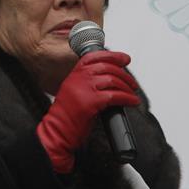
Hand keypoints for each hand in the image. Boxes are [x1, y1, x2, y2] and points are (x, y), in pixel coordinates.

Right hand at [36, 50, 139, 172]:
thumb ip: (85, 83)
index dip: (112, 55)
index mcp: (73, 75)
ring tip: (132, 93)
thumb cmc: (64, 117)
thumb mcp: (73, 92)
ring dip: (127, 86)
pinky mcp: (90, 102)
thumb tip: (108, 80)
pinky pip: (115, 96)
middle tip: (132, 82)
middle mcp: (78, 79)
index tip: (124, 58)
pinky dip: (127, 98)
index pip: (94, 57)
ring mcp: (84, 89)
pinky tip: (132, 101)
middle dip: (124, 74)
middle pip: (106, 67)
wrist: (56, 133)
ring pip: (112, 80)